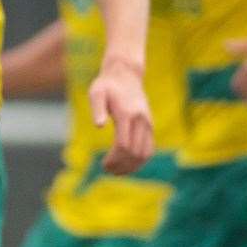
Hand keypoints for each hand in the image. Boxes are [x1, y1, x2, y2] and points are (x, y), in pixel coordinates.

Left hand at [91, 60, 153, 174]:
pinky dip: (140, 161)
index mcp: (127, 114)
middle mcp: (141, 120)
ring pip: (145, 153)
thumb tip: (98, 126)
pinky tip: (127, 165)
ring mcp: (148, 124)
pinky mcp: (150, 126)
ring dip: (132, 167)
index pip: (124, 145)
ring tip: (117, 171)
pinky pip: (150, 148)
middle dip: (121, 165)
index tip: (103, 165)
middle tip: (107, 170)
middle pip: (134, 152)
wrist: (126, 74)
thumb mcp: (96, 92)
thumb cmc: (107, 85)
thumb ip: (97, 108)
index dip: (114, 159)